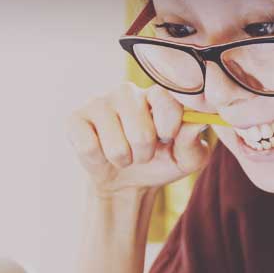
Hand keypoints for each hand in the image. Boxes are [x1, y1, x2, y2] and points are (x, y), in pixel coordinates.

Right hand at [67, 82, 210, 197]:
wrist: (127, 181)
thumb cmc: (161, 162)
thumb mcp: (187, 159)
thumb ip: (194, 142)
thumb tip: (198, 123)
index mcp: (157, 95)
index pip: (166, 99)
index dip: (169, 127)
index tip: (168, 138)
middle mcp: (127, 92)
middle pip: (141, 133)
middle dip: (145, 154)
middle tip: (142, 152)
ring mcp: (99, 102)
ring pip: (116, 146)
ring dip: (124, 160)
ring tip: (124, 154)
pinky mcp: (75, 118)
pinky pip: (90, 148)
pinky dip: (99, 161)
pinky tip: (101, 152)